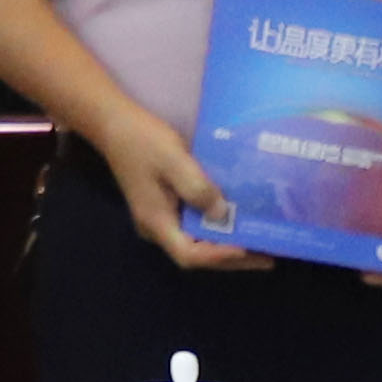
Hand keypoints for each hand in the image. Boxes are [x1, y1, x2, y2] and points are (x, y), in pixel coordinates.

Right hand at [108, 117, 262, 273]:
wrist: (114, 123)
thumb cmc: (143, 141)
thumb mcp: (173, 160)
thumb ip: (198, 189)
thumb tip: (223, 213)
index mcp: (156, 222)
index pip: (190, 255)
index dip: (221, 256)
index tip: (250, 249)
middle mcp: (157, 227)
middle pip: (195, 255)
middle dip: (232, 258)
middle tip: (268, 257)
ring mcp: (160, 218)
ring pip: (196, 243)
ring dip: (227, 246)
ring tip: (260, 244)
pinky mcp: (165, 206)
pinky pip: (194, 227)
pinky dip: (217, 230)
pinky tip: (237, 222)